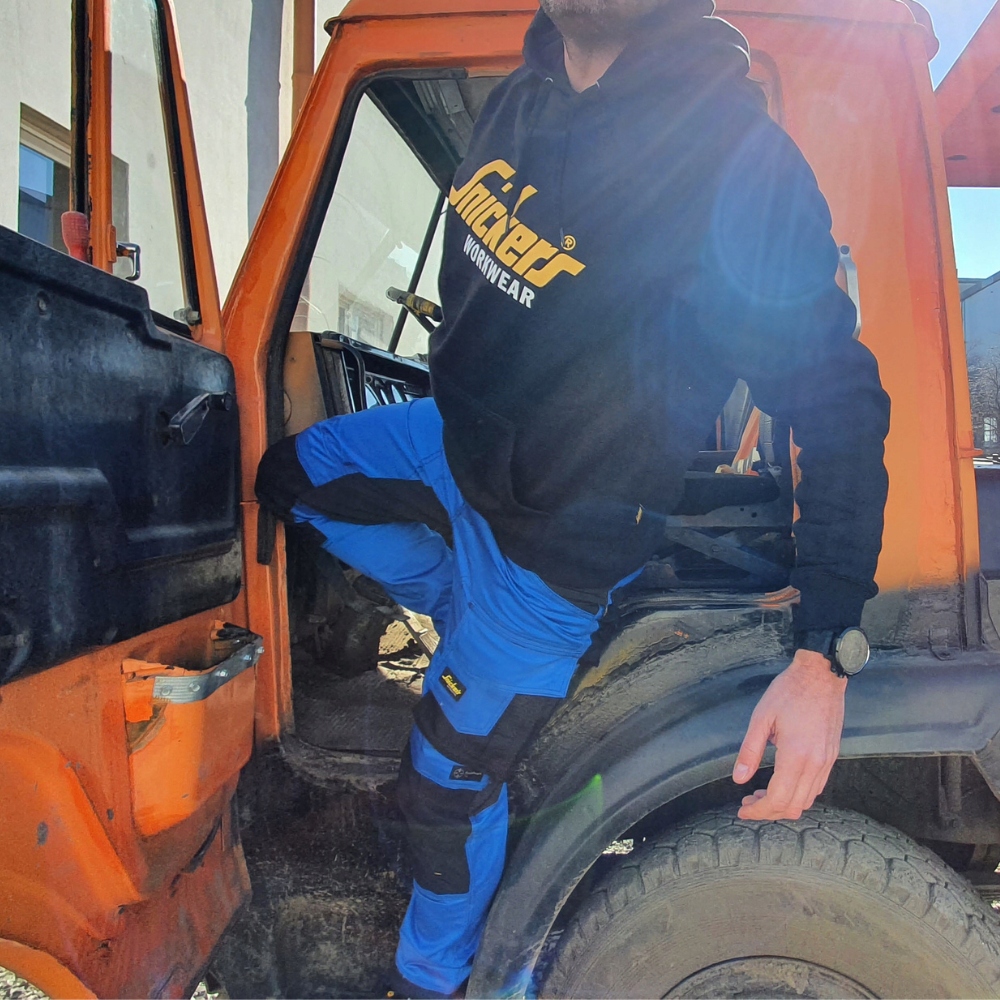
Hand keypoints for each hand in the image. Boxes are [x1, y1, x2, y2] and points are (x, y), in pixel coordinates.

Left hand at [733, 649, 846, 819]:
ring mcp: (827, 761)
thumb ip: (750, 751)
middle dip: (768, 811)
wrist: (822, 675)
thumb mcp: (761, 718)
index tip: (742, 810)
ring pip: (807, 800)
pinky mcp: (832, 756)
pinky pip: (817, 787)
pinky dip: (799, 793)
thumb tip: (739, 779)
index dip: (758, 810)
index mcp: (796, 756)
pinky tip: (782, 782)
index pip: (777, 799)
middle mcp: (815, 764)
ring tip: (762, 793)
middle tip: (748, 801)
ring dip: (784, 804)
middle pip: (793, 806)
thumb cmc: (789, 691)